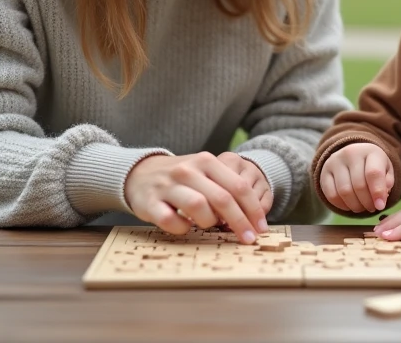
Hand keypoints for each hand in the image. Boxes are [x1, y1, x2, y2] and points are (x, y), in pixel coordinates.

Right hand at [124, 152, 268, 243]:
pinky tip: (185, 227)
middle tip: (249, 239)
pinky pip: (170, 220)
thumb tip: (253, 218)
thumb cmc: (182, 178)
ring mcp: (167, 186)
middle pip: (222, 199)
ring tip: (208, 225)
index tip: (261, 228)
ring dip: (209, 222)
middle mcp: (187, 170)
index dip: (253, 209)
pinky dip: (182, 228)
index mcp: (206, 161)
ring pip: (198, 207)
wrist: (140, 173)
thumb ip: (227, 188)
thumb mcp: (204, 173)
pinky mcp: (149, 203)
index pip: (238, 186)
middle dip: (240, 222)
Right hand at [319, 142, 393, 213]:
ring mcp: (335, 162)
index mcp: (370, 151)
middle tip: (372, 208)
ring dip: (355, 206)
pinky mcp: (324, 172)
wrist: (353, 154)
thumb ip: (387, 183)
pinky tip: (349, 205)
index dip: (377, 192)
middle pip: (359, 185)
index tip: (380, 206)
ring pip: (344, 192)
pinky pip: (331, 195)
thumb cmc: (373, 165)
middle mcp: (350, 153)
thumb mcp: (386, 169)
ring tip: (362, 207)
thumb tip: (381, 198)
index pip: (373, 173)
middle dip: (367, 202)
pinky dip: (342, 205)